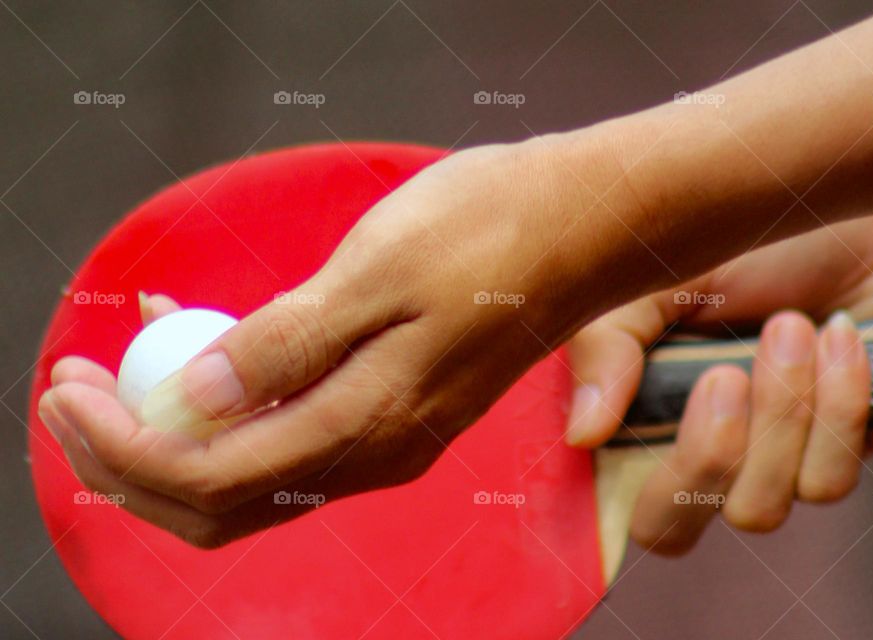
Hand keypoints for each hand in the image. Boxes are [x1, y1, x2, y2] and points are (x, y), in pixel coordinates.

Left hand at [38, 138, 648, 546]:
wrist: (579, 229)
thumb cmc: (488, 232)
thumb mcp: (378, 270)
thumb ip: (287, 342)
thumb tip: (197, 397)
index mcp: (367, 422)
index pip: (213, 474)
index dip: (125, 446)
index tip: (71, 390)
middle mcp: (374, 451)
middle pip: (222, 501)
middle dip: (130, 461)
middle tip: (72, 394)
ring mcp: (386, 437)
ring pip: (251, 479)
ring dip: (171, 442)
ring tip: (118, 376)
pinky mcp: (393, 409)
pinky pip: (288, 438)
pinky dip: (225, 415)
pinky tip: (199, 355)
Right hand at [566, 202, 872, 553]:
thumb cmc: (764, 236)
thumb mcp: (664, 274)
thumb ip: (611, 345)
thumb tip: (580, 433)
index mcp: (641, 405)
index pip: (604, 497)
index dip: (602, 501)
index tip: (623, 436)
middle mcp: (698, 447)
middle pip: (672, 530)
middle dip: (701, 458)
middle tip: (724, 375)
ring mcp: (769, 461)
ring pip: (757, 509)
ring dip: (779, 415)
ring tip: (792, 327)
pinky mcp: (838, 455)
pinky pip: (826, 482)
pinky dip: (837, 408)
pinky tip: (840, 340)